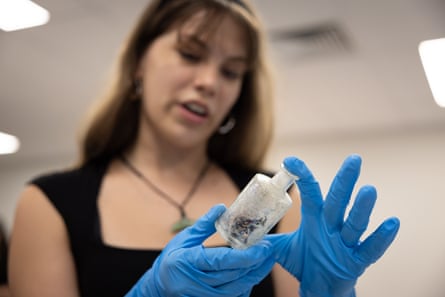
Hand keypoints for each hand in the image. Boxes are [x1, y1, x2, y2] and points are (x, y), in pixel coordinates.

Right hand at [125, 204, 275, 296]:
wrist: (159, 287)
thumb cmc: (171, 260)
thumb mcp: (184, 239)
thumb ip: (204, 225)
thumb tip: (222, 207)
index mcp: (188, 262)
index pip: (222, 261)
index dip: (245, 256)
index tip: (263, 247)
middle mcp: (195, 283)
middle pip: (233, 276)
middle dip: (255, 263)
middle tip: (270, 250)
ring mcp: (202, 296)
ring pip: (236, 289)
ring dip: (254, 275)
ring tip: (266, 261)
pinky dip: (245, 286)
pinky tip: (253, 274)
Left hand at [266, 155, 399, 296]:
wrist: (319, 288)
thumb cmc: (305, 263)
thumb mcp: (282, 248)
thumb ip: (265, 238)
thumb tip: (242, 232)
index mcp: (315, 220)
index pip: (310, 194)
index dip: (302, 176)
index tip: (291, 160)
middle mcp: (332, 226)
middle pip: (339, 201)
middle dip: (345, 181)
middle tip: (353, 159)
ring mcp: (345, 243)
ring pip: (354, 223)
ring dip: (362, 207)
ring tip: (369, 189)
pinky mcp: (356, 261)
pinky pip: (370, 249)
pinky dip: (381, 238)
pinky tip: (392, 222)